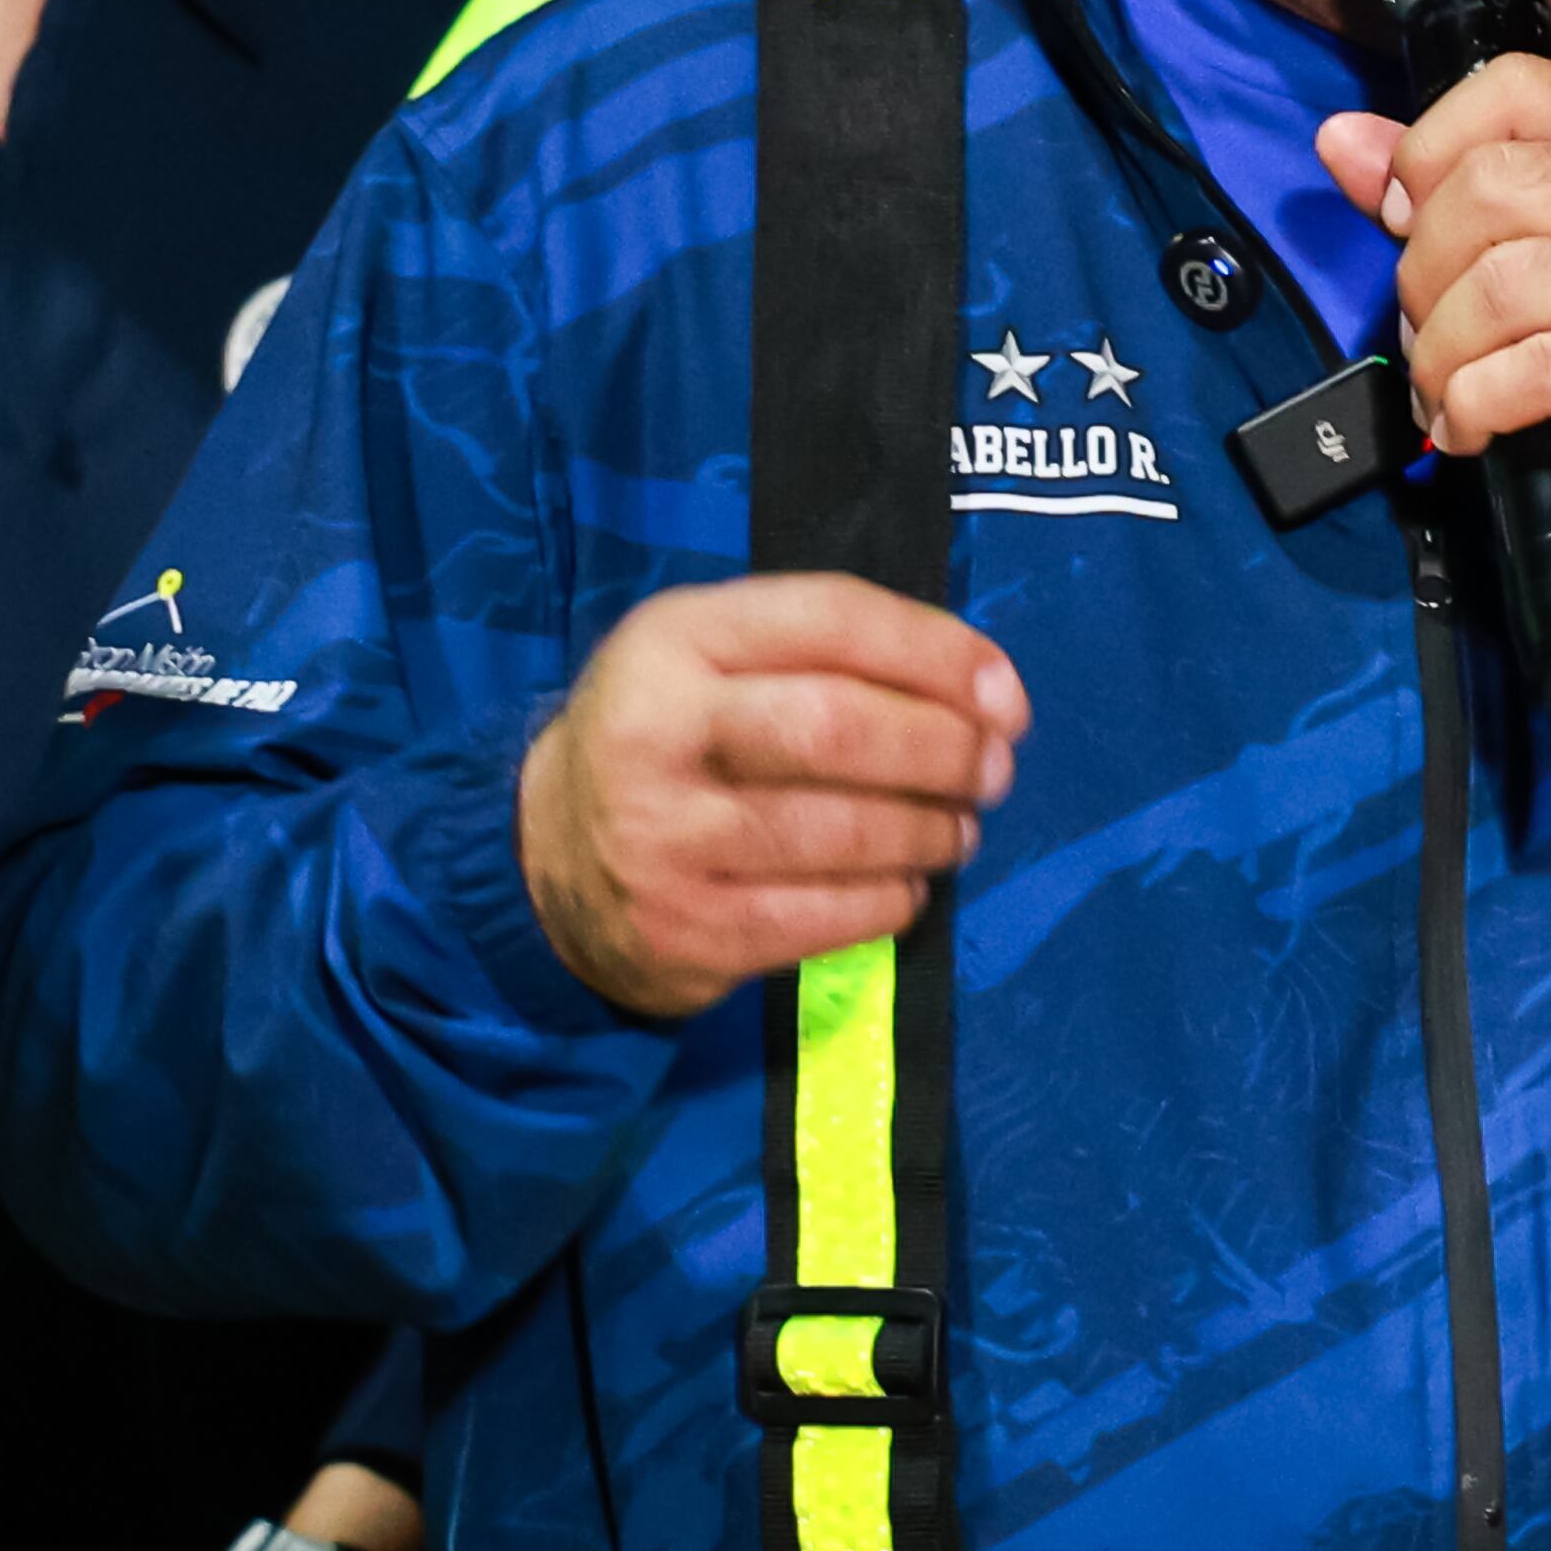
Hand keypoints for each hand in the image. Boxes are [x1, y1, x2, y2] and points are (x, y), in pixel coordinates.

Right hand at [516, 573, 1029, 1021]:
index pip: (830, 620)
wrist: (543, 857)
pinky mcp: (681, 930)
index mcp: (675, 638)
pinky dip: (886, 902)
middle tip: (993, 769)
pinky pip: (818, 920)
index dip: (936, 654)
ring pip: (836, 833)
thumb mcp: (712, 657)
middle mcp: (659, 730)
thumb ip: (825, 654)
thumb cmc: (672, 737)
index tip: (1006, 694)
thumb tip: (987, 694)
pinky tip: (905, 887)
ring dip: (927, 833)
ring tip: (957, 829)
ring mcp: (663, 838)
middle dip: (942, 749)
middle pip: (837, 728)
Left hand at [1318, 59, 1550, 599]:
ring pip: (1499, 283)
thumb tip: (1341, 139)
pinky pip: (1529, 370)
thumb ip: (1439, 197)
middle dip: (1424, 275)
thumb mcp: (1535, 264)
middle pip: (1488, 186)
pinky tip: (1471, 431)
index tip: (1404, 222)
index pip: (1514, 87)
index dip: (1430, 150)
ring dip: (1441, 354)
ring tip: (1443, 393)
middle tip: (1428, 338)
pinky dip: (1474, 407)